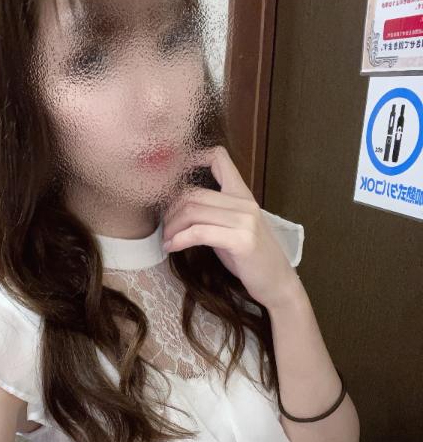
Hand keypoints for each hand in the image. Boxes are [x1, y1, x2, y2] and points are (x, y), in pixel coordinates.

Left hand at [162, 145, 301, 310]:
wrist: (278, 282)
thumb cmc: (250, 258)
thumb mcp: (232, 228)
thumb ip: (212, 213)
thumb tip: (178, 208)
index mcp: (242, 194)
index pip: (220, 159)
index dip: (193, 158)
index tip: (172, 177)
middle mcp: (244, 202)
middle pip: (193, 192)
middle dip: (170, 210)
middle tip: (163, 228)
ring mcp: (244, 221)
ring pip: (192, 211)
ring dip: (171, 227)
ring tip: (167, 240)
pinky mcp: (242, 241)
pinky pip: (199, 233)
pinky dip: (180, 240)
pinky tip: (172, 247)